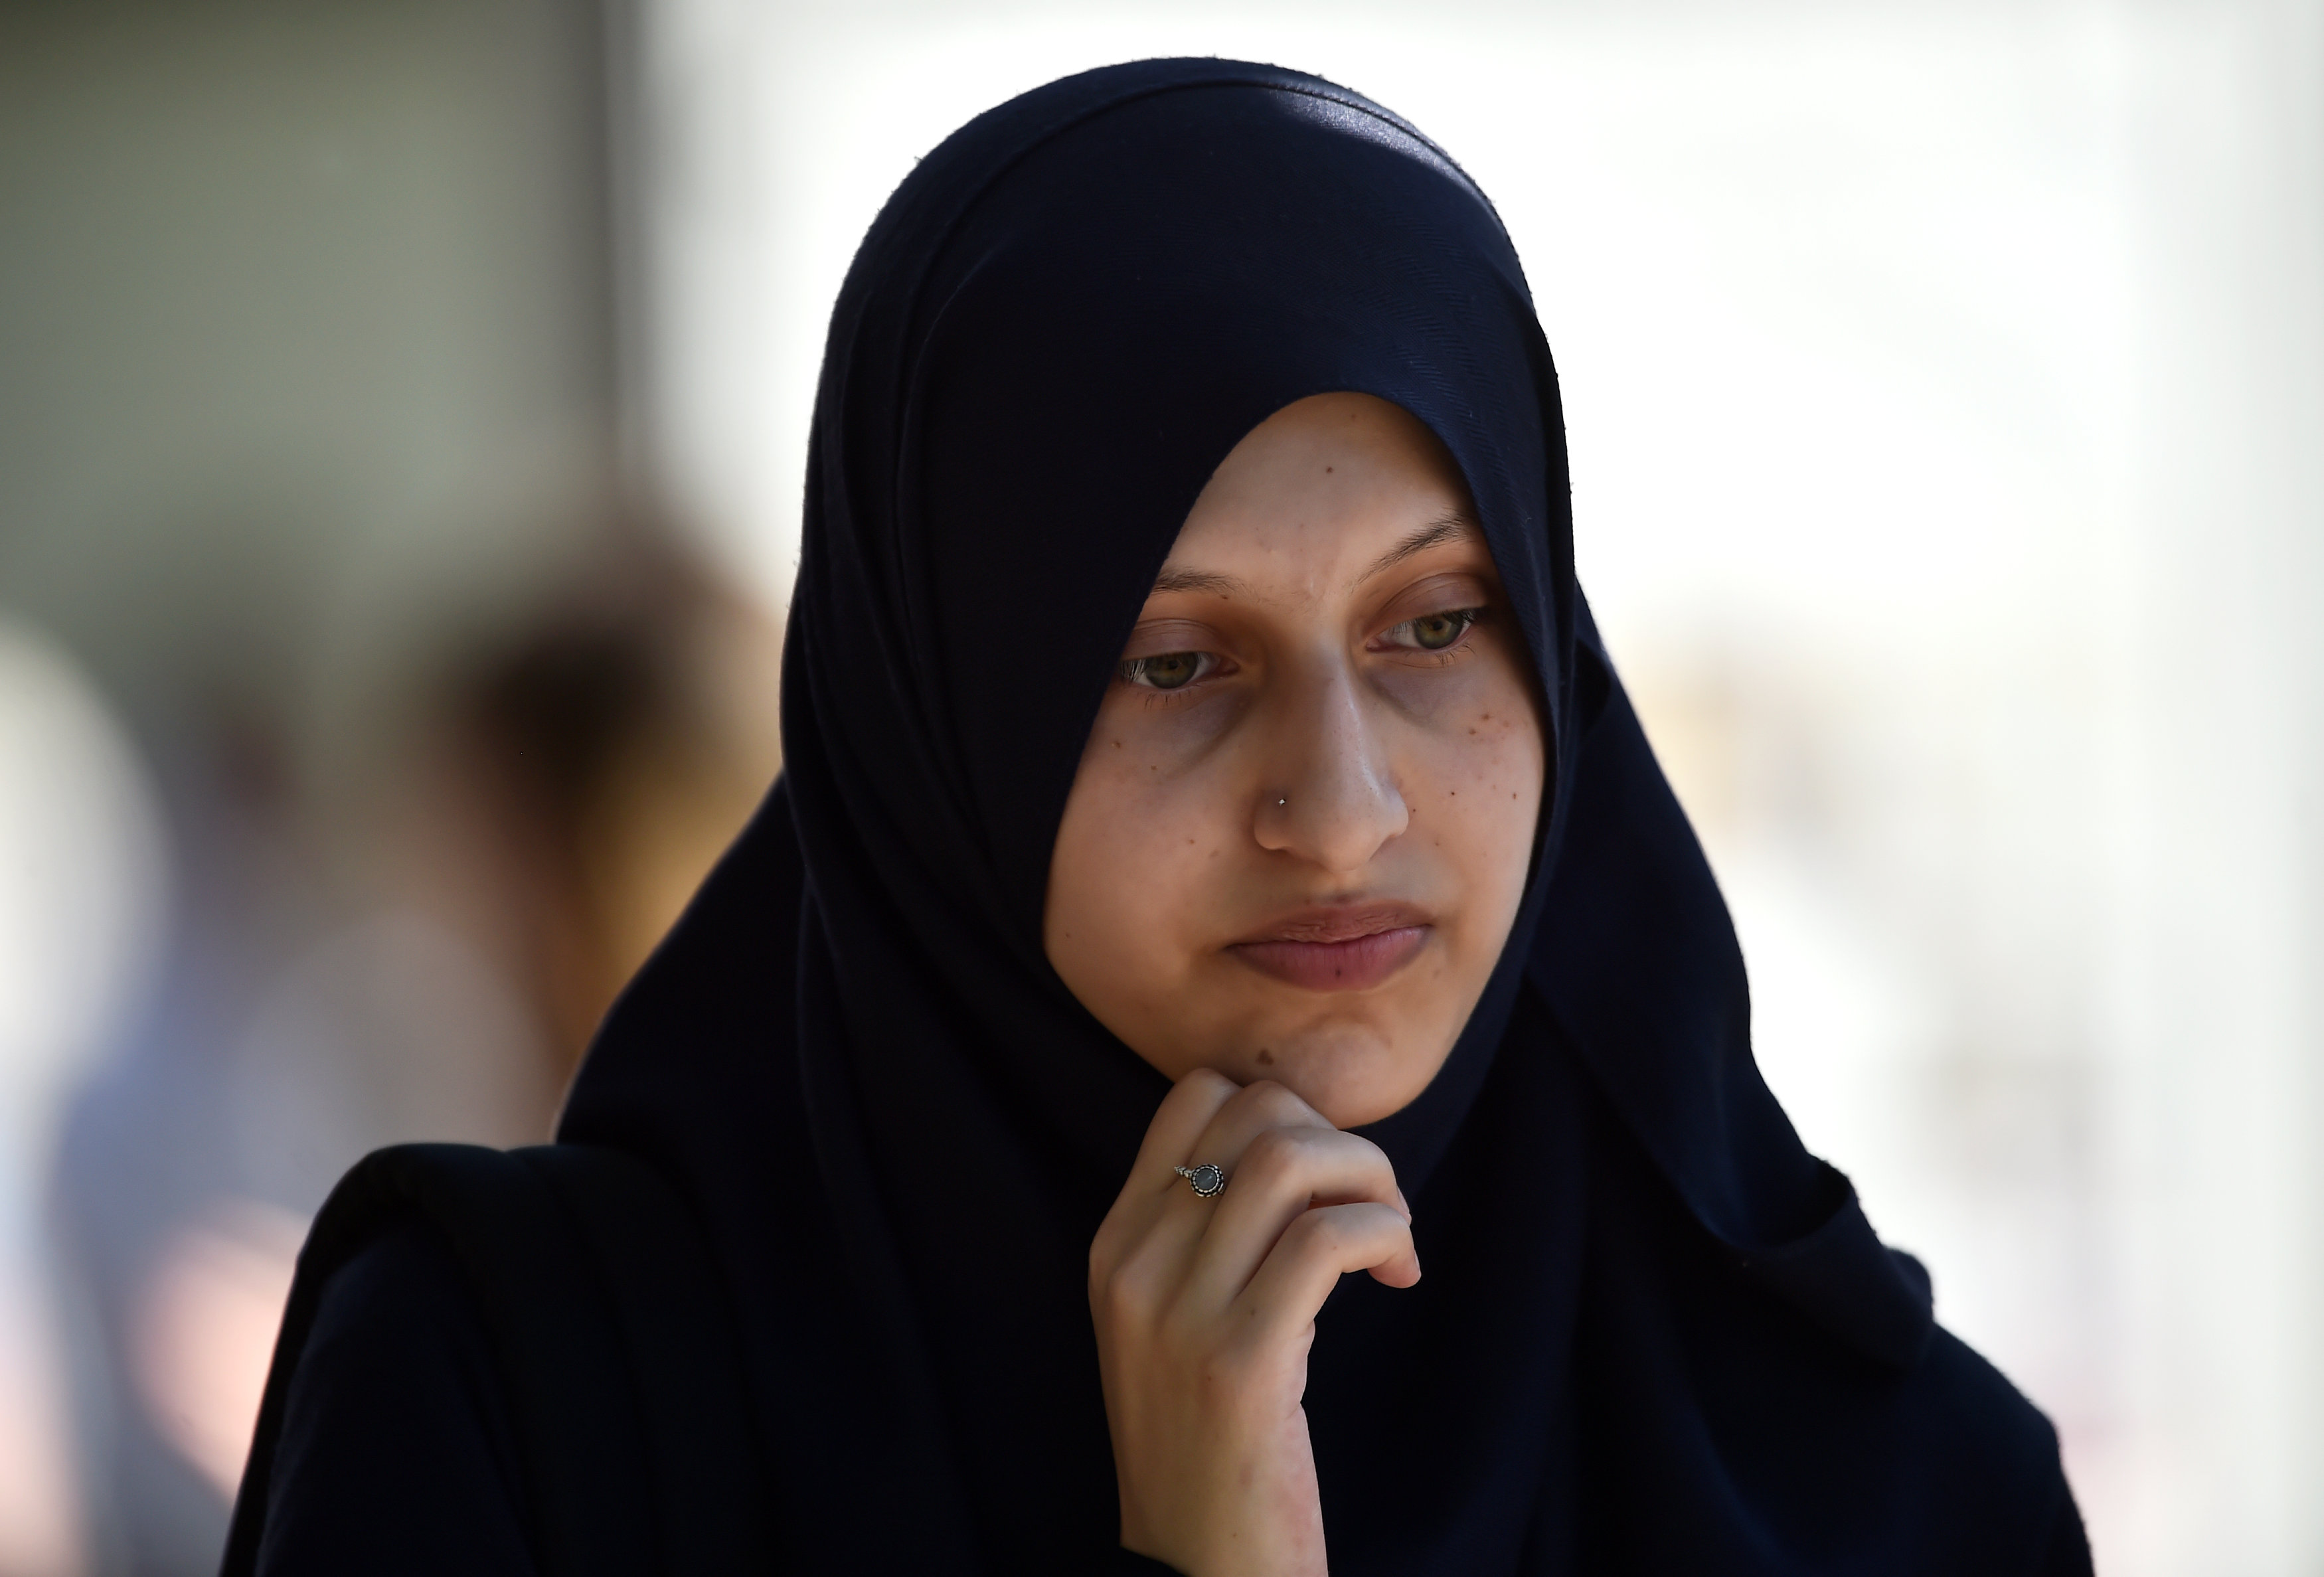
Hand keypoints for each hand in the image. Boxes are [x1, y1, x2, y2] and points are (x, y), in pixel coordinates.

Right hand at [1089, 1071, 1418, 1576]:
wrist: (1200, 1569)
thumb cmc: (1215, 1442)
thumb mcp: (1182, 1322)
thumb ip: (1215, 1235)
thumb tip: (1306, 1145)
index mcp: (1115, 1246)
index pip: (1195, 1096)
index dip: (1282, 1111)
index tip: (1322, 1181)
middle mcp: (1134, 1266)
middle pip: (1254, 1113)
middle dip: (1340, 1140)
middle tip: (1374, 1209)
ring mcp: (1179, 1313)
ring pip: (1289, 1158)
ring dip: (1370, 1179)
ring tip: (1390, 1241)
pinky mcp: (1242, 1361)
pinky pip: (1329, 1237)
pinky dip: (1385, 1233)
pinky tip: (1398, 1273)